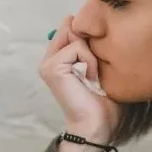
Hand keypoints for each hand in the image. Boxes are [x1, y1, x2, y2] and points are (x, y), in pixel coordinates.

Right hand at [39, 15, 121, 143]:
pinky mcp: (52, 67)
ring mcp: (48, 63)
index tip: (99, 56)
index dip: (88, 34)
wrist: (95, 126)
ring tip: (94, 74)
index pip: (71, 26)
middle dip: (89, 41)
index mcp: (59, 58)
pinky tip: (91, 78)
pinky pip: (77, 47)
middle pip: (71, 26)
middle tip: (95, 68)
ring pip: (74, 34)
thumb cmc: (103, 102)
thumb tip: (94, 27)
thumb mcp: (100, 66)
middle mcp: (50, 58)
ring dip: (91, 53)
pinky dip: (90, 60)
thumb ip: (93, 46)